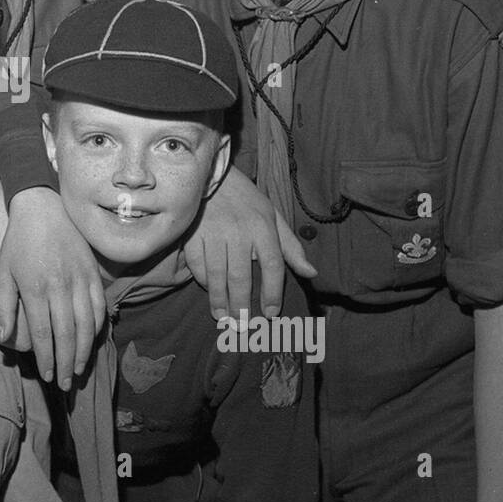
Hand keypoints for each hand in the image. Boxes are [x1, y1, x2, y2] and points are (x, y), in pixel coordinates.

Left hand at [0, 188, 105, 390]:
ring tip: (78, 369)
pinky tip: (91, 342)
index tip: (46, 375)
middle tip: (65, 384)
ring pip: (88, 324)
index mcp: (35, 288)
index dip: (46, 358)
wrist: (42, 208)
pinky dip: (98, 328)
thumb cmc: (17, 244)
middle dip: (65, 363)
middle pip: (67, 335)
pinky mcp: (93, 272)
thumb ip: (4, 307)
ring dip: (84, 351)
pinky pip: (100, 306)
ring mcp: (80, 278)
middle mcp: (61, 285)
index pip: (43, 334)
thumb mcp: (1, 273)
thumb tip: (4, 336)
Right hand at [181, 168, 314, 318]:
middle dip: (242, 306)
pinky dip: (203, 281)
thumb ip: (291, 247)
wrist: (211, 175)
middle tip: (243, 326)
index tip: (272, 313)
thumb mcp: (273, 216)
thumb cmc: (246, 200)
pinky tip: (209, 291)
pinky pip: (197, 265)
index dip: (273, 292)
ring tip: (223, 317)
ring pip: (217, 276)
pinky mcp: (192, 235)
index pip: (273, 265)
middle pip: (241, 277)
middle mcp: (239, 232)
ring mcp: (213, 233)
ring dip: (219, 301)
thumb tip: (311, 273)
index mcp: (263, 227)